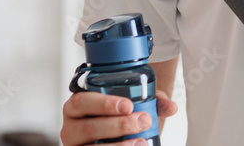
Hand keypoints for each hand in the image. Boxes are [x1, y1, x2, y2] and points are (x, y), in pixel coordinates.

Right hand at [60, 89, 177, 145]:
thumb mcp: (132, 102)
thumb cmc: (118, 113)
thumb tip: (172, 108)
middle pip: (89, 128)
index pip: (81, 102)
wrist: (111, 131)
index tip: (128, 106)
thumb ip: (153, 101)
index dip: (104, 104)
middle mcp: (70, 128)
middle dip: (119, 126)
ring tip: (141, 142)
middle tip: (144, 121)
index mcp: (76, 106)